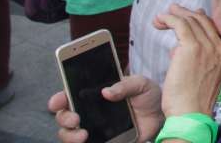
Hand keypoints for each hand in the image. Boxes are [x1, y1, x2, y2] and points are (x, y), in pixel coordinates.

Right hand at [49, 75, 164, 142]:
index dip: (59, 98)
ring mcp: (93, 128)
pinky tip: (89, 142)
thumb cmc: (148, 96)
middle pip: (64, 116)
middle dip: (64, 118)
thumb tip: (107, 91)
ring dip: (70, 136)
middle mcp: (89, 111)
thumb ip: (125, 84)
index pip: (69, 95)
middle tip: (75, 119)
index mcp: (94, 93)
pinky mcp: (101, 141)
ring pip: (69, 135)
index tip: (59, 100)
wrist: (161, 116)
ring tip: (83, 135)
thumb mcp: (140, 84)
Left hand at [154, 5, 220, 117]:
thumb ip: (197, 58)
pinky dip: (169, 19)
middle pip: (203, 21)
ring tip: (160, 18)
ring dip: (174, 16)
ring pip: (191, 20)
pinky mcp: (192, 47)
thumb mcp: (202, 76)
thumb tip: (180, 44)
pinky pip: (180, 24)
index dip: (198, 18)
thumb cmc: (192, 100)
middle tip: (171, 11)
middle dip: (185, 13)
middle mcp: (219, 48)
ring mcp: (207, 46)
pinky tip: (160, 20)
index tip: (186, 15)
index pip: (212, 28)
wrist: (191, 112)